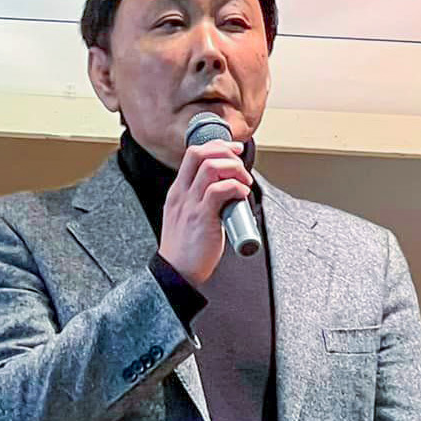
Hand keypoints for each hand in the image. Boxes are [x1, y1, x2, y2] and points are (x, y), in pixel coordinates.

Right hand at [159, 138, 251, 286]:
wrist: (176, 273)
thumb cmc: (186, 250)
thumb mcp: (186, 217)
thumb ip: (201, 201)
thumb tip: (228, 190)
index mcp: (177, 192)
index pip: (193, 153)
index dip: (216, 146)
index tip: (233, 150)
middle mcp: (181, 194)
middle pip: (200, 153)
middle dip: (225, 152)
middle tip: (241, 164)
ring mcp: (190, 205)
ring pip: (211, 167)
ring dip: (234, 169)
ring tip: (244, 183)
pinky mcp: (201, 218)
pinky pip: (220, 190)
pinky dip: (236, 188)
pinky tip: (242, 196)